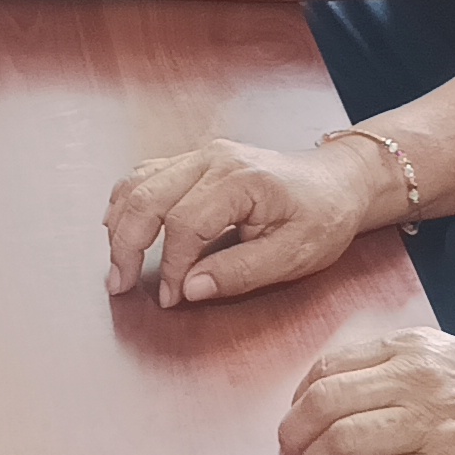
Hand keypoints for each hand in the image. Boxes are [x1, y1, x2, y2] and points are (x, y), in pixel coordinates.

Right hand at [102, 137, 384, 305]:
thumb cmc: (322, 218)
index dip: (171, 266)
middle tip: (119, 285)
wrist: (337, 181)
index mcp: (241, 180)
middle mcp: (213, 158)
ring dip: (120, 224)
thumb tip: (189, 288)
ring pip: (138, 183)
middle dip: (126, 245)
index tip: (171, 299)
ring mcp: (200, 155)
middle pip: (148, 198)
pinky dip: (126, 203)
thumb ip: (241, 271)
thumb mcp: (295, 255)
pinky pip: (145, 175)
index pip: (185, 223)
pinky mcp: (194, 161)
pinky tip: (119, 230)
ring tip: (116, 265)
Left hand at [277, 329, 454, 454]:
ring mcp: (431, 426)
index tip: (297, 429)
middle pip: (323, 405)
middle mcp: (416, 381)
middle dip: (293, 441)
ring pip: (341, 444)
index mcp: (410, 350)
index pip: (327, 370)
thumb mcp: (444, 363)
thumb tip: (330, 406)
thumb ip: (390, 374)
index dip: (297, 404)